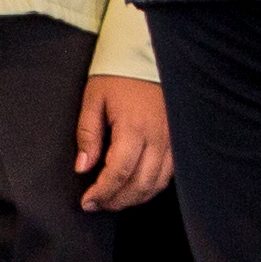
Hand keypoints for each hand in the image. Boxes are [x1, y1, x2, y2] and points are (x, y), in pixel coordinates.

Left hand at [75, 69, 172, 213]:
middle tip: (97, 205)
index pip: (119, 172)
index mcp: (133, 126)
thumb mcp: (94, 99)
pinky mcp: (177, 139)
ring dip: (134, 198)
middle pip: (140, 184)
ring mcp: (171, 139)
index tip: (87, 201)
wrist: (144, 57)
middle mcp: (157, 136)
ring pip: (157, 183)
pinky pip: (168, 174)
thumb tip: (82, 167)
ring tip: (114, 200)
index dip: (102, 192)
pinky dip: (151, 187)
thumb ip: (88, 134)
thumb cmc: (117, 76)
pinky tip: (135, 187)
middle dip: (116, 201)